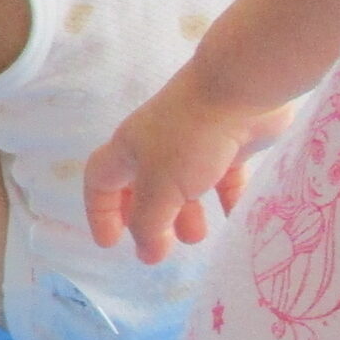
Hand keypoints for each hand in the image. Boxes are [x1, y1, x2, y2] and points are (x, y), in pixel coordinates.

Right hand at [83, 72, 295, 265]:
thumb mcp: (159, 187)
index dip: (100, 213)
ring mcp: (194, 143)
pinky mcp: (229, 142)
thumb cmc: (190, 138)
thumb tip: (145, 250)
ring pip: (182, 186)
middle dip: (147, 220)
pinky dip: (225, 198)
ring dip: (186, 215)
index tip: (111, 244)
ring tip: (198, 237)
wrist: (240, 89)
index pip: (100, 182)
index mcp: (128, 150)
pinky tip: (233, 216)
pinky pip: (223, 177)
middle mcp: (155, 145)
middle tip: (159, 250)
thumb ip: (148, 221)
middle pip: (142, 188)